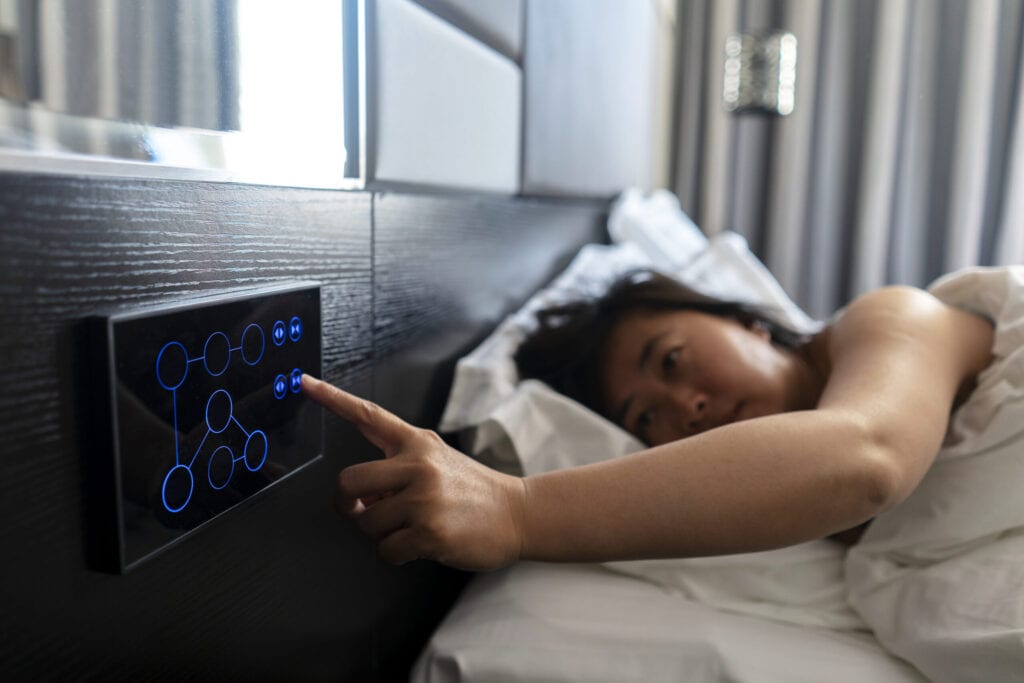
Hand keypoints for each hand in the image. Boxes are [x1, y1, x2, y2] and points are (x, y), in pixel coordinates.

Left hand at [302, 375, 525, 571]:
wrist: (517, 513)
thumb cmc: (472, 491)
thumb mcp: (438, 460)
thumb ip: (397, 468)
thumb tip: (359, 497)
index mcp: (417, 443)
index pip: (368, 416)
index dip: (332, 398)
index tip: (304, 382)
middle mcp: (418, 465)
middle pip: (349, 482)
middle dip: (348, 505)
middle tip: (362, 511)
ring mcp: (424, 499)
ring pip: (368, 523)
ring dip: (382, 534)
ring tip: (412, 527)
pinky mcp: (430, 531)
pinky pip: (387, 550)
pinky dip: (398, 553)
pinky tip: (423, 543)